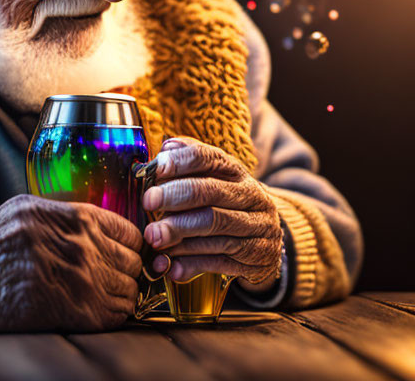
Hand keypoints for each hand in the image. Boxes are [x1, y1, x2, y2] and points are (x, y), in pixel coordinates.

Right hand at [0, 194, 142, 330]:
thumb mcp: (31, 210)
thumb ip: (70, 218)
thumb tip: (108, 232)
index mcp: (74, 216)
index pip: (130, 233)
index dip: (126, 247)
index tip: (117, 257)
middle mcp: (81, 244)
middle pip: (133, 263)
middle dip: (123, 273)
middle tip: (105, 280)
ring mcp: (79, 279)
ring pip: (127, 292)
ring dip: (116, 297)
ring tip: (93, 298)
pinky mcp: (72, 312)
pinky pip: (113, 317)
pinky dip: (107, 317)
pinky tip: (86, 312)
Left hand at [142, 137, 282, 285]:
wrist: (266, 241)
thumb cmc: (225, 206)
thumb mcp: (213, 181)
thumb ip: (188, 165)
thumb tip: (166, 147)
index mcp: (235, 172)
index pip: (209, 158)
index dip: (181, 161)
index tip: (155, 168)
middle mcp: (251, 196)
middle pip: (210, 191)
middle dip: (174, 195)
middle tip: (147, 202)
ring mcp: (258, 227)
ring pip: (214, 225)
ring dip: (179, 231)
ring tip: (153, 237)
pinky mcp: (257, 257)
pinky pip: (221, 260)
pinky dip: (192, 264)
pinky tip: (171, 267)